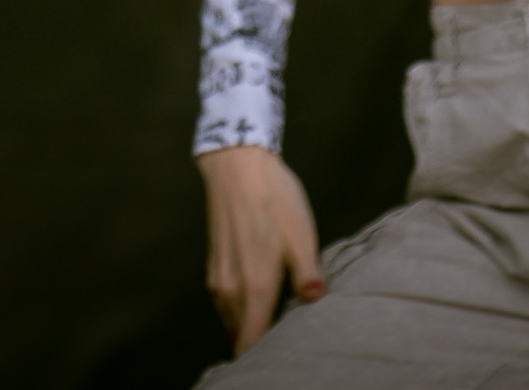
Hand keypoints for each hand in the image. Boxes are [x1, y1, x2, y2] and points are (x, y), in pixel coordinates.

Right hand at [198, 144, 324, 354]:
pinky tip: (259, 298)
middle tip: (287, 344)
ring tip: (275, 324)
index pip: (252, 342)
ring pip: (233, 320)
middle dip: (260, 345)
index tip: (281, 361)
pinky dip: (241, 310)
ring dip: (249, 327)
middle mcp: (231, 289)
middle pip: (242, 335)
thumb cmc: (273, 200)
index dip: (264, 358)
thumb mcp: (301, 236)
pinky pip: (227, 303)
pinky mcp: (213, 267)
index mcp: (255, 287)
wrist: (236, 166)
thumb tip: (315, 301)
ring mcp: (218, 279)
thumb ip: (308, 275)